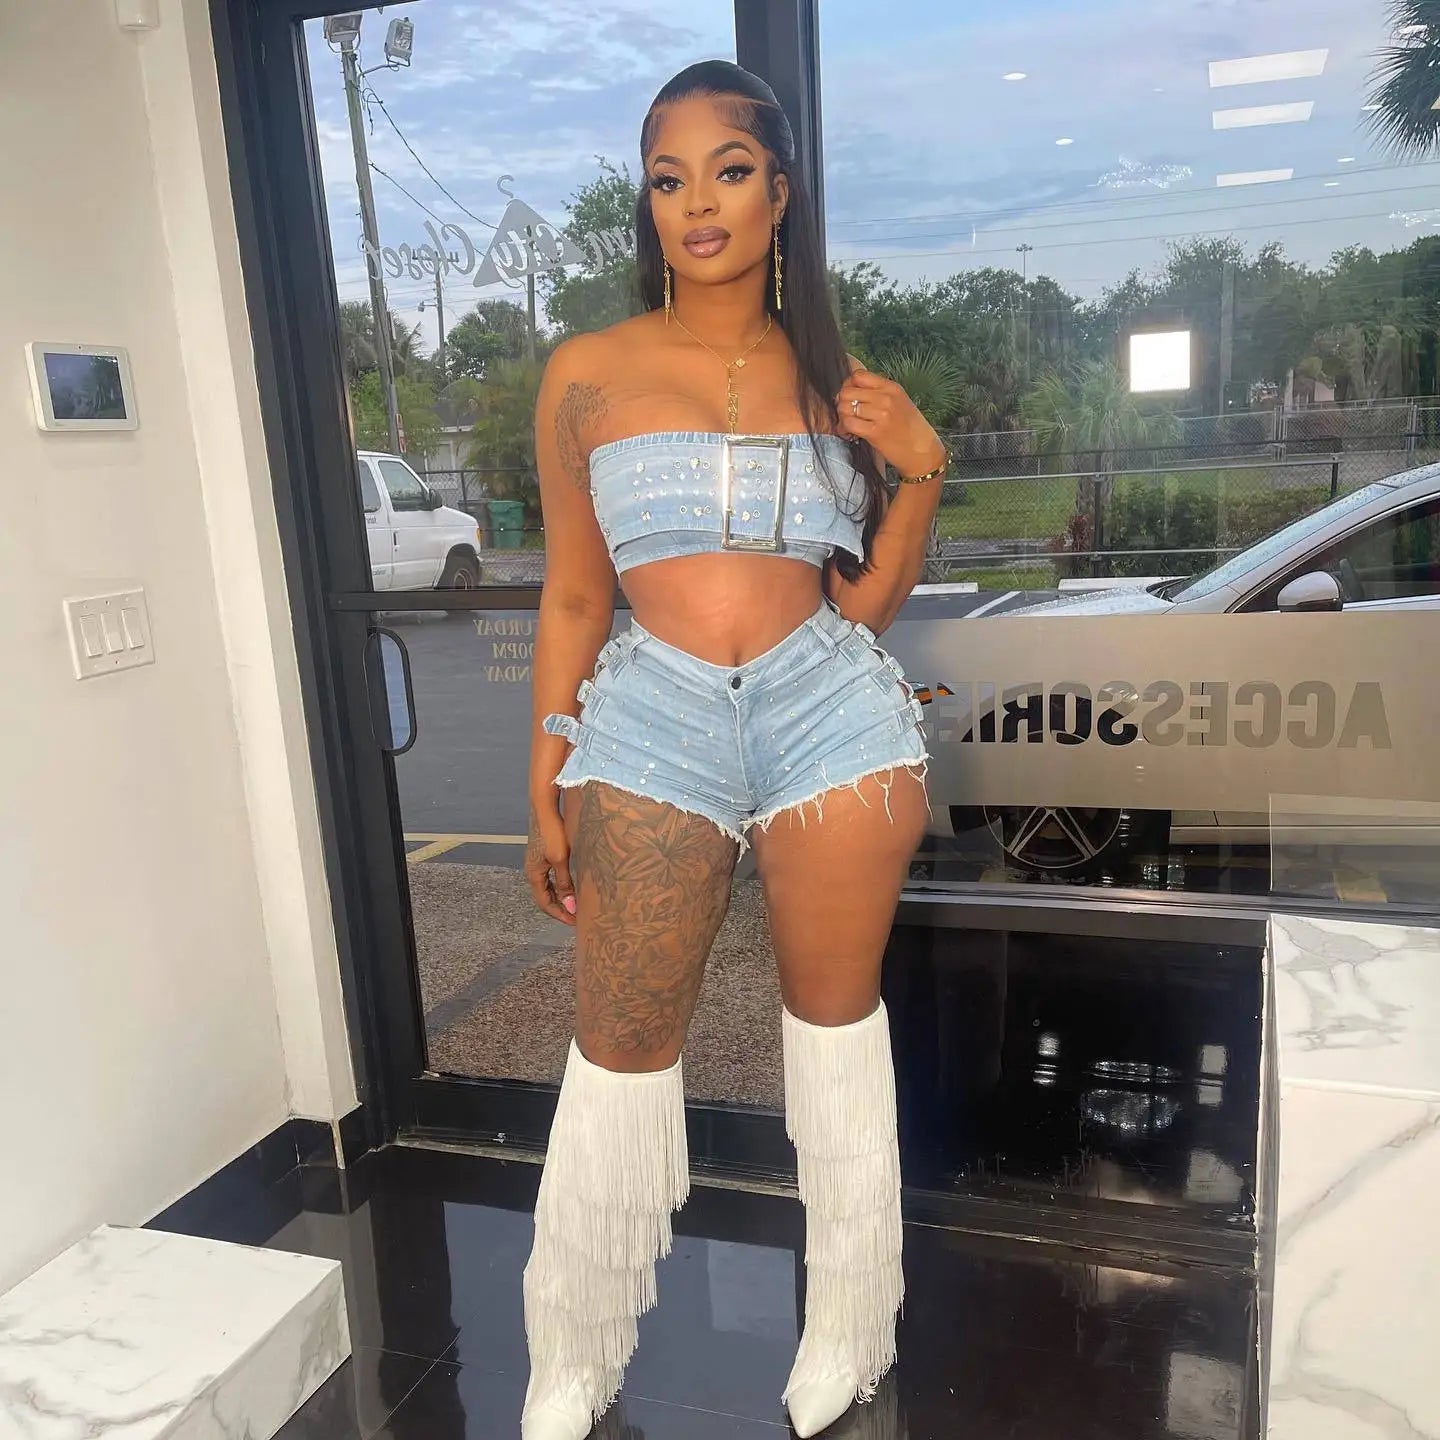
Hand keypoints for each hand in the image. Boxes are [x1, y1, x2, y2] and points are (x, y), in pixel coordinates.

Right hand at [525, 794, 576, 924]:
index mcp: (534, 874)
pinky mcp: (544, 853)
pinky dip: (561, 885)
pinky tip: (572, 884)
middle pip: (545, 897)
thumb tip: (571, 907)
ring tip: (576, 904)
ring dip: (561, 897)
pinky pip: (551, 876)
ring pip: (549, 886)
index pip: (545, 903)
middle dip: (560, 908)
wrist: (545, 807)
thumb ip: (565, 884)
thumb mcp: (561, 860)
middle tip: (577, 917)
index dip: (560, 914)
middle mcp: (533, 870)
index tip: (575, 922)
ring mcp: (537, 861)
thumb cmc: (552, 831)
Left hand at [836, 367, 945, 477]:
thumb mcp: (899, 402)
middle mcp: (886, 398)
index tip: (849, 396)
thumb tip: (850, 390)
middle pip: (847, 391)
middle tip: (846, 413)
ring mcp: (881, 414)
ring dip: (841, 418)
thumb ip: (878, 393)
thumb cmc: (910, 428)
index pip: (859, 375)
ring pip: (844, 407)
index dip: (848, 385)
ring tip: (847, 426)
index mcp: (891, 387)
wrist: (923, 451)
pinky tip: (849, 434)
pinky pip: (848, 423)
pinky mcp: (875, 432)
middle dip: (841, 402)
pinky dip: (843, 429)